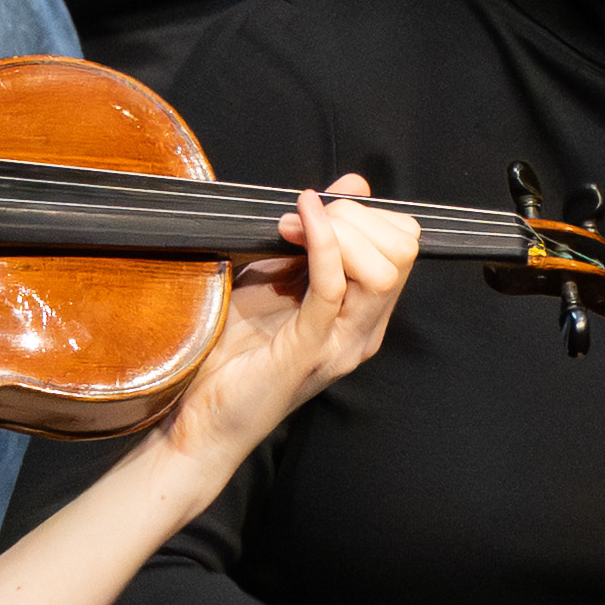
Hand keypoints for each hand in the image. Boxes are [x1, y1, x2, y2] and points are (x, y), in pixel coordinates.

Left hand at [179, 181, 419, 473]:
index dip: (364, 216)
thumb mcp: (277, 277)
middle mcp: (362, 333)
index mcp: (363, 317)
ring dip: (338, 232)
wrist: (201, 419)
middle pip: (401, 252)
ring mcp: (340, 344)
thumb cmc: (235, 352)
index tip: (311, 210)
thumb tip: (352, 185)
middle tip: (301, 218)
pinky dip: (321, 244)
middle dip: (354, 218)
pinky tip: (296, 223)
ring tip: (291, 228)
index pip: (403, 247)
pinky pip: (332, 287)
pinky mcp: (307, 351)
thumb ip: (315, 238)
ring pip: (382, 269)